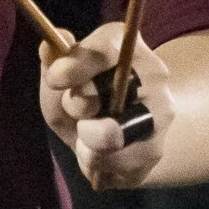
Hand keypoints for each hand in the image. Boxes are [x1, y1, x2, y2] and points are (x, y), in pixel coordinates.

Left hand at [40, 23, 176, 188]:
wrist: (117, 138)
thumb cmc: (80, 100)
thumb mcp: (61, 79)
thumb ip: (53, 65)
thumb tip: (47, 48)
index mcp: (125, 44)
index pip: (107, 48)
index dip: (78, 64)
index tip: (55, 79)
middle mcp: (152, 73)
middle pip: (116, 88)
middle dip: (81, 105)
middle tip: (75, 111)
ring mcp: (161, 112)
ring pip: (116, 133)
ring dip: (88, 142)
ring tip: (83, 137)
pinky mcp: (156, 149)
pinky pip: (117, 163)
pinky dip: (96, 163)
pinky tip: (95, 155)